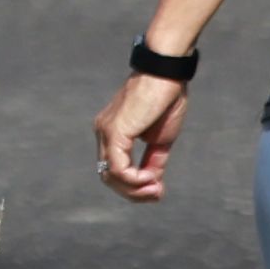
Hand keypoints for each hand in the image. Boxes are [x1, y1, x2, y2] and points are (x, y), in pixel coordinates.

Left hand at [96, 67, 188, 203]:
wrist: (167, 75)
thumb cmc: (165, 100)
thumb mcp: (160, 139)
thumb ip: (153, 160)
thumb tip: (152, 183)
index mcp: (112, 133)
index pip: (113, 170)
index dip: (134, 187)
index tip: (158, 190)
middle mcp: (102, 133)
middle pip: (108, 177)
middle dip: (133, 192)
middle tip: (157, 194)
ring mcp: (105, 132)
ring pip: (110, 176)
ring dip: (135, 189)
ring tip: (156, 189)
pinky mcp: (114, 131)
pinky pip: (117, 168)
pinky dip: (134, 179)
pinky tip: (151, 178)